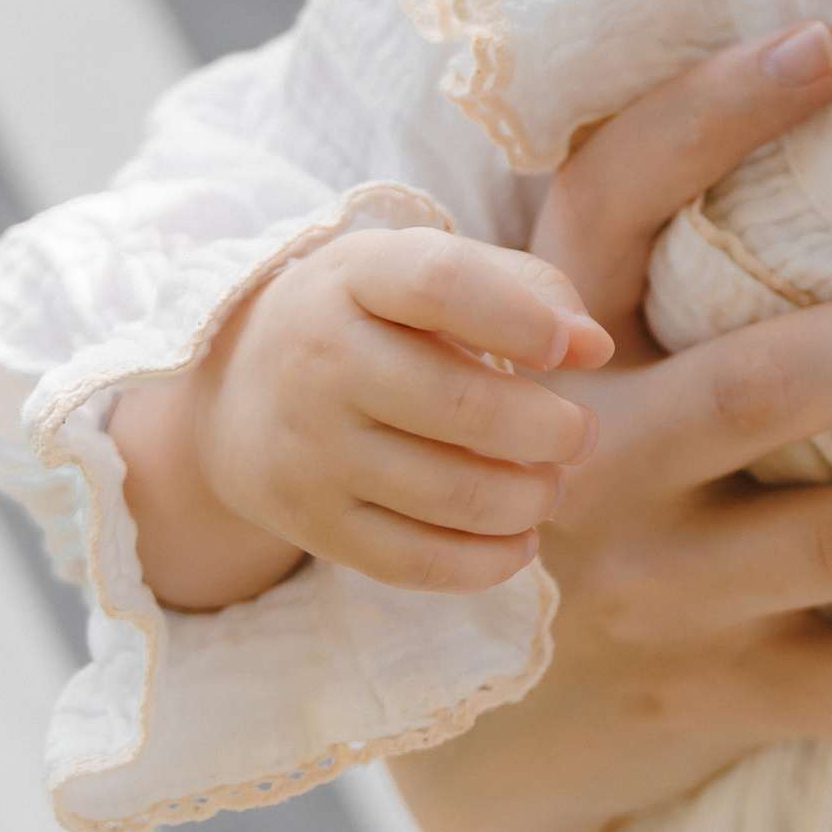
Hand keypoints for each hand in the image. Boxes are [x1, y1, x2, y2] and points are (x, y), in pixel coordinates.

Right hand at [114, 225, 615, 612]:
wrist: (235, 387)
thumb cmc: (365, 316)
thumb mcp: (421, 269)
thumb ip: (521, 286)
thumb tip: (595, 346)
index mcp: (354, 278)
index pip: (440, 285)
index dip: (522, 319)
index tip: (578, 349)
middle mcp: (322, 362)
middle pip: (461, 405)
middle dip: (552, 430)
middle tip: (583, 434)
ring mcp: (313, 451)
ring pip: (449, 494)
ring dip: (529, 498)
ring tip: (552, 484)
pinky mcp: (314, 525)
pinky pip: (415, 562)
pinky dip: (488, 562)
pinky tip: (521, 540)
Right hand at [384, 22, 831, 831]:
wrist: (478, 733)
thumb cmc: (565, 484)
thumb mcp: (560, 361)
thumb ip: (646, 256)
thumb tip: (813, 65)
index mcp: (560, 351)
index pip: (610, 201)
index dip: (706, 116)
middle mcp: (594, 462)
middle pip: (776, 380)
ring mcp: (657, 593)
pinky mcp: (714, 701)